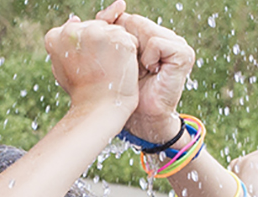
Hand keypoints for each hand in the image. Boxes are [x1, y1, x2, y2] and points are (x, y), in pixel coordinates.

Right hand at [44, 10, 139, 113]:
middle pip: (98, 27)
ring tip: (108, 70)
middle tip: (98, 70)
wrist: (97, 109)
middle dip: (102, 45)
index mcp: (56, 35)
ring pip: (114, 31)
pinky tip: (120, 69)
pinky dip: (129, 54)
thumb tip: (74, 19)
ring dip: (116, 48)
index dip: (87, 48)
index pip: (80, 30)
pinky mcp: (118, 39)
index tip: (87, 67)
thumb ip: (63, 43)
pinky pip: (129, 39)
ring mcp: (97, 33)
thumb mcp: (62, 67)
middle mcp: (74, 30)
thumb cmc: (81, 93)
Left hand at [107, 10, 193, 143]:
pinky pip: (156, 42)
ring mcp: (177, 43)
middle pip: (135, 21)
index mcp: (148, 36)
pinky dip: (148, 57)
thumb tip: (73, 18)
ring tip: (140, 70)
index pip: (128, 18)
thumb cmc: (126, 92)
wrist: (143, 118)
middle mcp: (165, 36)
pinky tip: (151, 71)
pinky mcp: (183, 53)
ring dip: (136, 52)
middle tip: (127, 65)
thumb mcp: (112, 59)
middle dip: (124, 41)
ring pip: (145, 29)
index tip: (105, 40)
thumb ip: (102, 37)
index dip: (113, 27)